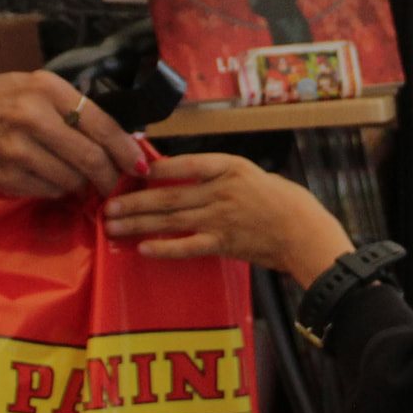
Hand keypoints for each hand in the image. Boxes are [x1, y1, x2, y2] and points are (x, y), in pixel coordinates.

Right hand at [0, 71, 144, 197]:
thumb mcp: (30, 87)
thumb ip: (70, 107)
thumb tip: (119, 138)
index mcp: (45, 88)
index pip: (101, 124)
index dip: (126, 149)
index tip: (139, 164)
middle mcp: (32, 117)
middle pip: (91, 157)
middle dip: (109, 176)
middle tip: (114, 183)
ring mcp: (18, 150)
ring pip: (72, 179)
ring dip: (80, 183)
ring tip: (73, 174)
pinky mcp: (8, 177)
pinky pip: (49, 191)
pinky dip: (56, 188)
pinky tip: (47, 176)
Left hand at [103, 154, 354, 283]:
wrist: (305, 233)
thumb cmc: (285, 202)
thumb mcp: (254, 175)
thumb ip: (223, 176)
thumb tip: (190, 179)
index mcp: (231, 167)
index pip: (186, 163)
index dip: (157, 168)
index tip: (132, 171)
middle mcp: (222, 190)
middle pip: (170, 195)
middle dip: (135, 201)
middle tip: (108, 205)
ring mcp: (221, 218)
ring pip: (172, 219)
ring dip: (139, 223)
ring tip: (114, 226)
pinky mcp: (223, 243)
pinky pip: (188, 246)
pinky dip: (165, 247)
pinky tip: (144, 248)